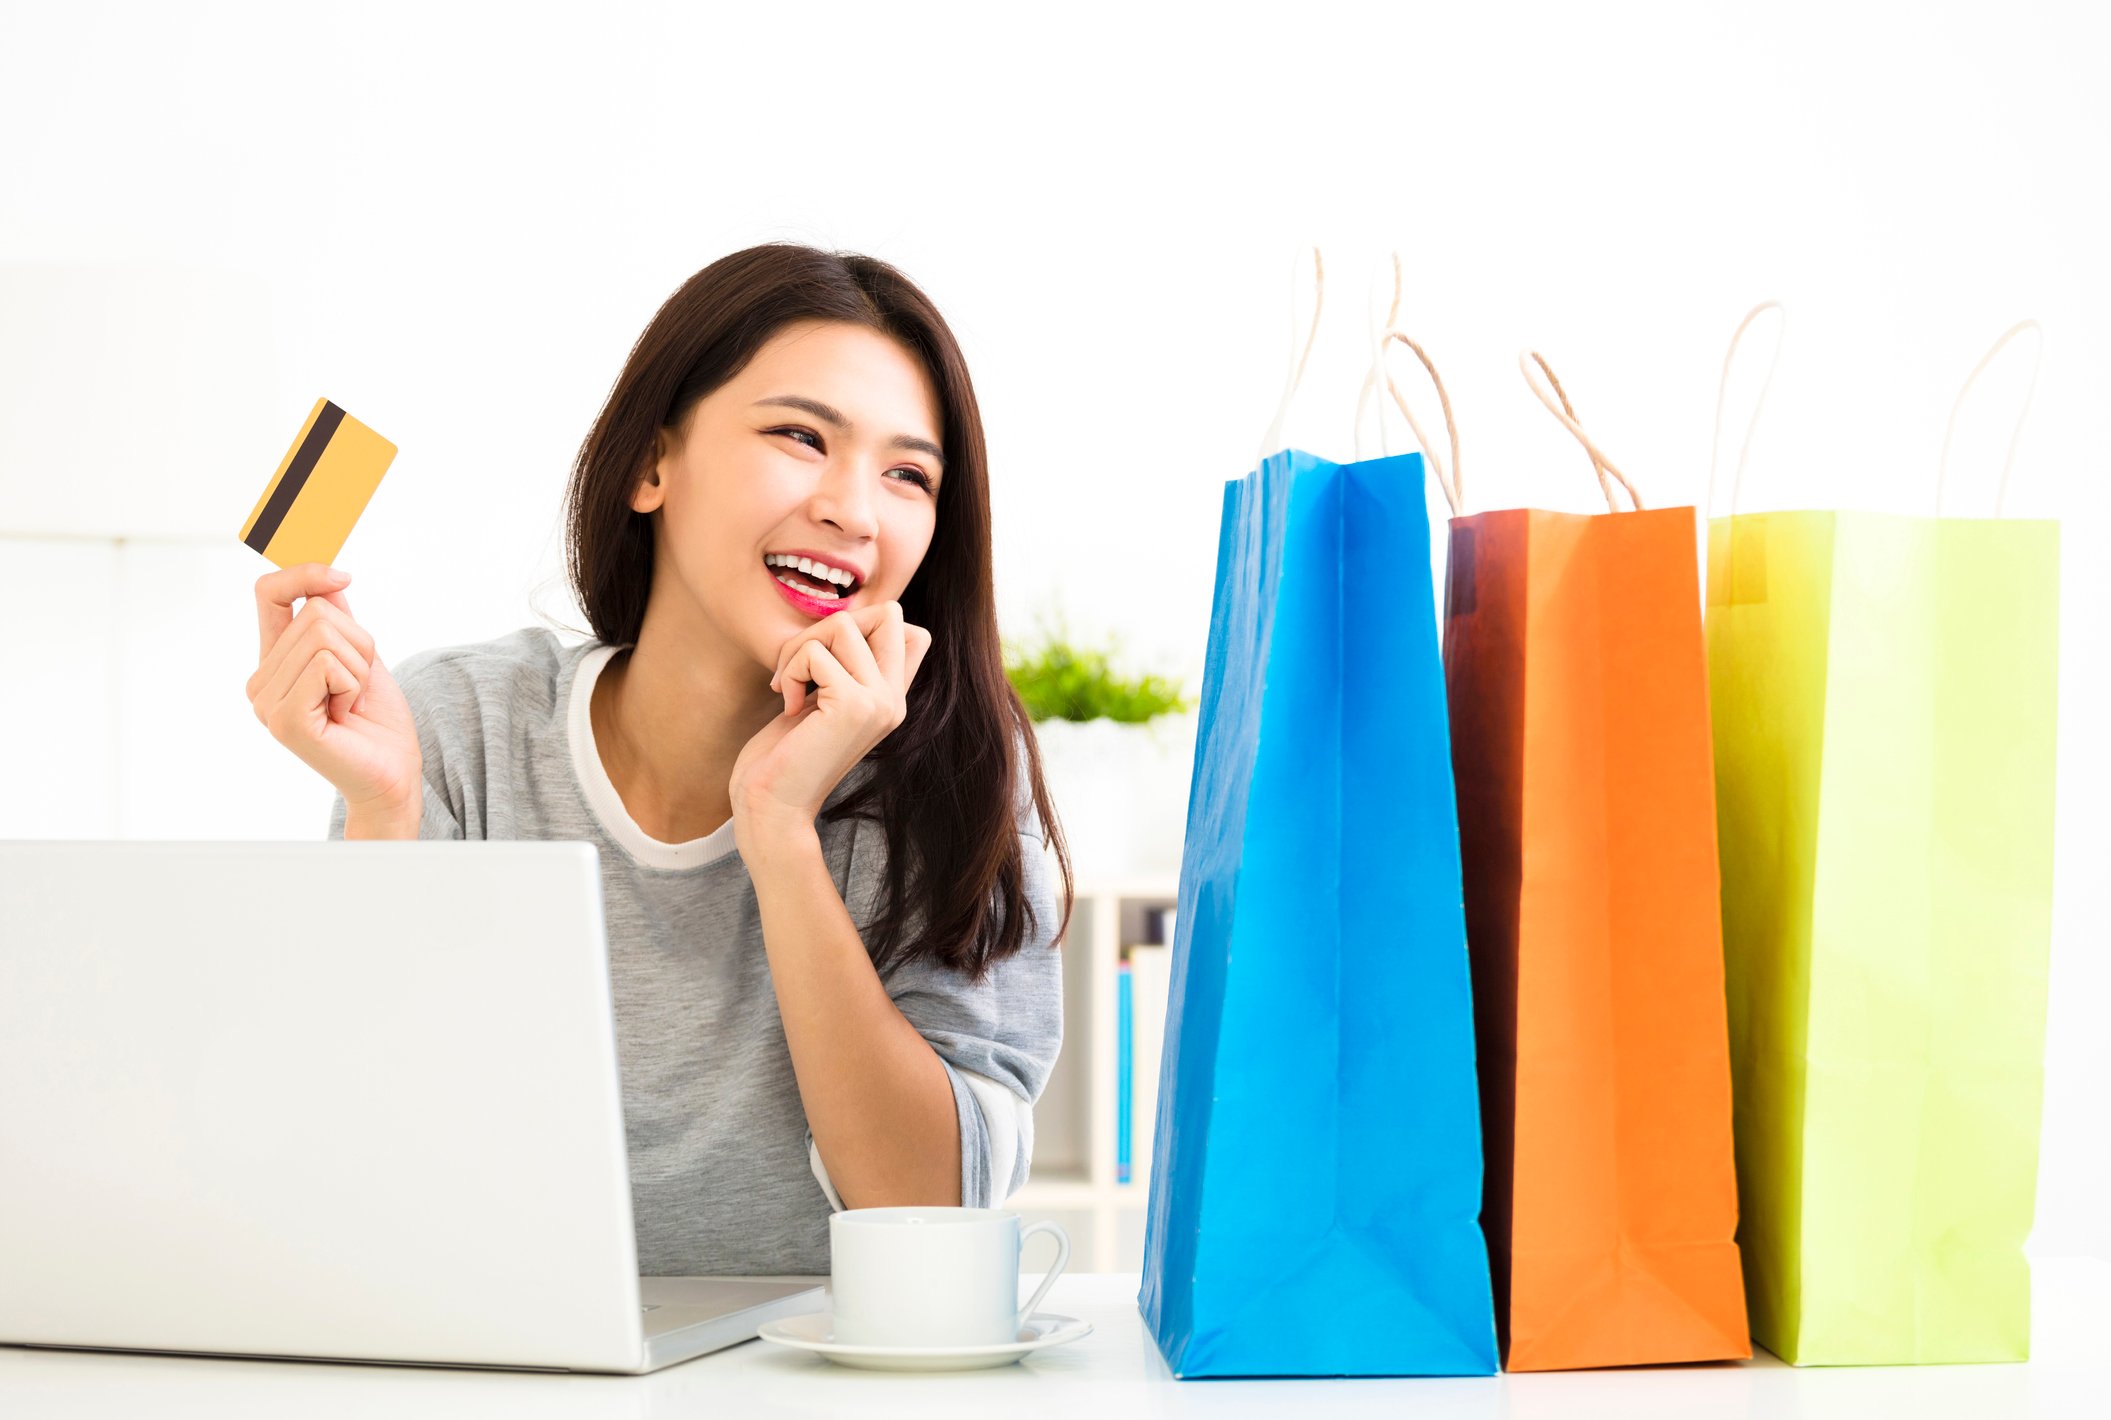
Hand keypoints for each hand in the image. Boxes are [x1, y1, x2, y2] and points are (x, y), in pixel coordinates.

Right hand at [247, 563, 421, 816]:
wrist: (392, 771)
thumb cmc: (376, 719)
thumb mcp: (360, 655)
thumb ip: (338, 618)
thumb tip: (327, 576)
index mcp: (274, 661)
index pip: (269, 593)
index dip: (304, 573)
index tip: (343, 576)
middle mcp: (261, 680)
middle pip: (316, 612)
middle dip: (358, 643)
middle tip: (355, 687)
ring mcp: (268, 701)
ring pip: (325, 635)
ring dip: (358, 667)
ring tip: (350, 702)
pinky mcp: (285, 719)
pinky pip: (327, 666)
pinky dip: (352, 685)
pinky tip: (345, 714)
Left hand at [730, 601, 931, 845]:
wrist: (774, 808)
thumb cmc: (785, 756)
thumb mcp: (823, 703)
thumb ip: (844, 669)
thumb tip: (845, 621)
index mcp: (893, 700)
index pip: (914, 633)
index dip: (867, 627)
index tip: (827, 661)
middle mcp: (895, 700)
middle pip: (888, 613)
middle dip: (832, 624)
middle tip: (800, 663)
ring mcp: (879, 702)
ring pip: (843, 625)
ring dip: (800, 648)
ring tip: (790, 687)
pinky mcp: (854, 706)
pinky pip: (815, 652)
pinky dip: (789, 670)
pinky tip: (788, 705)